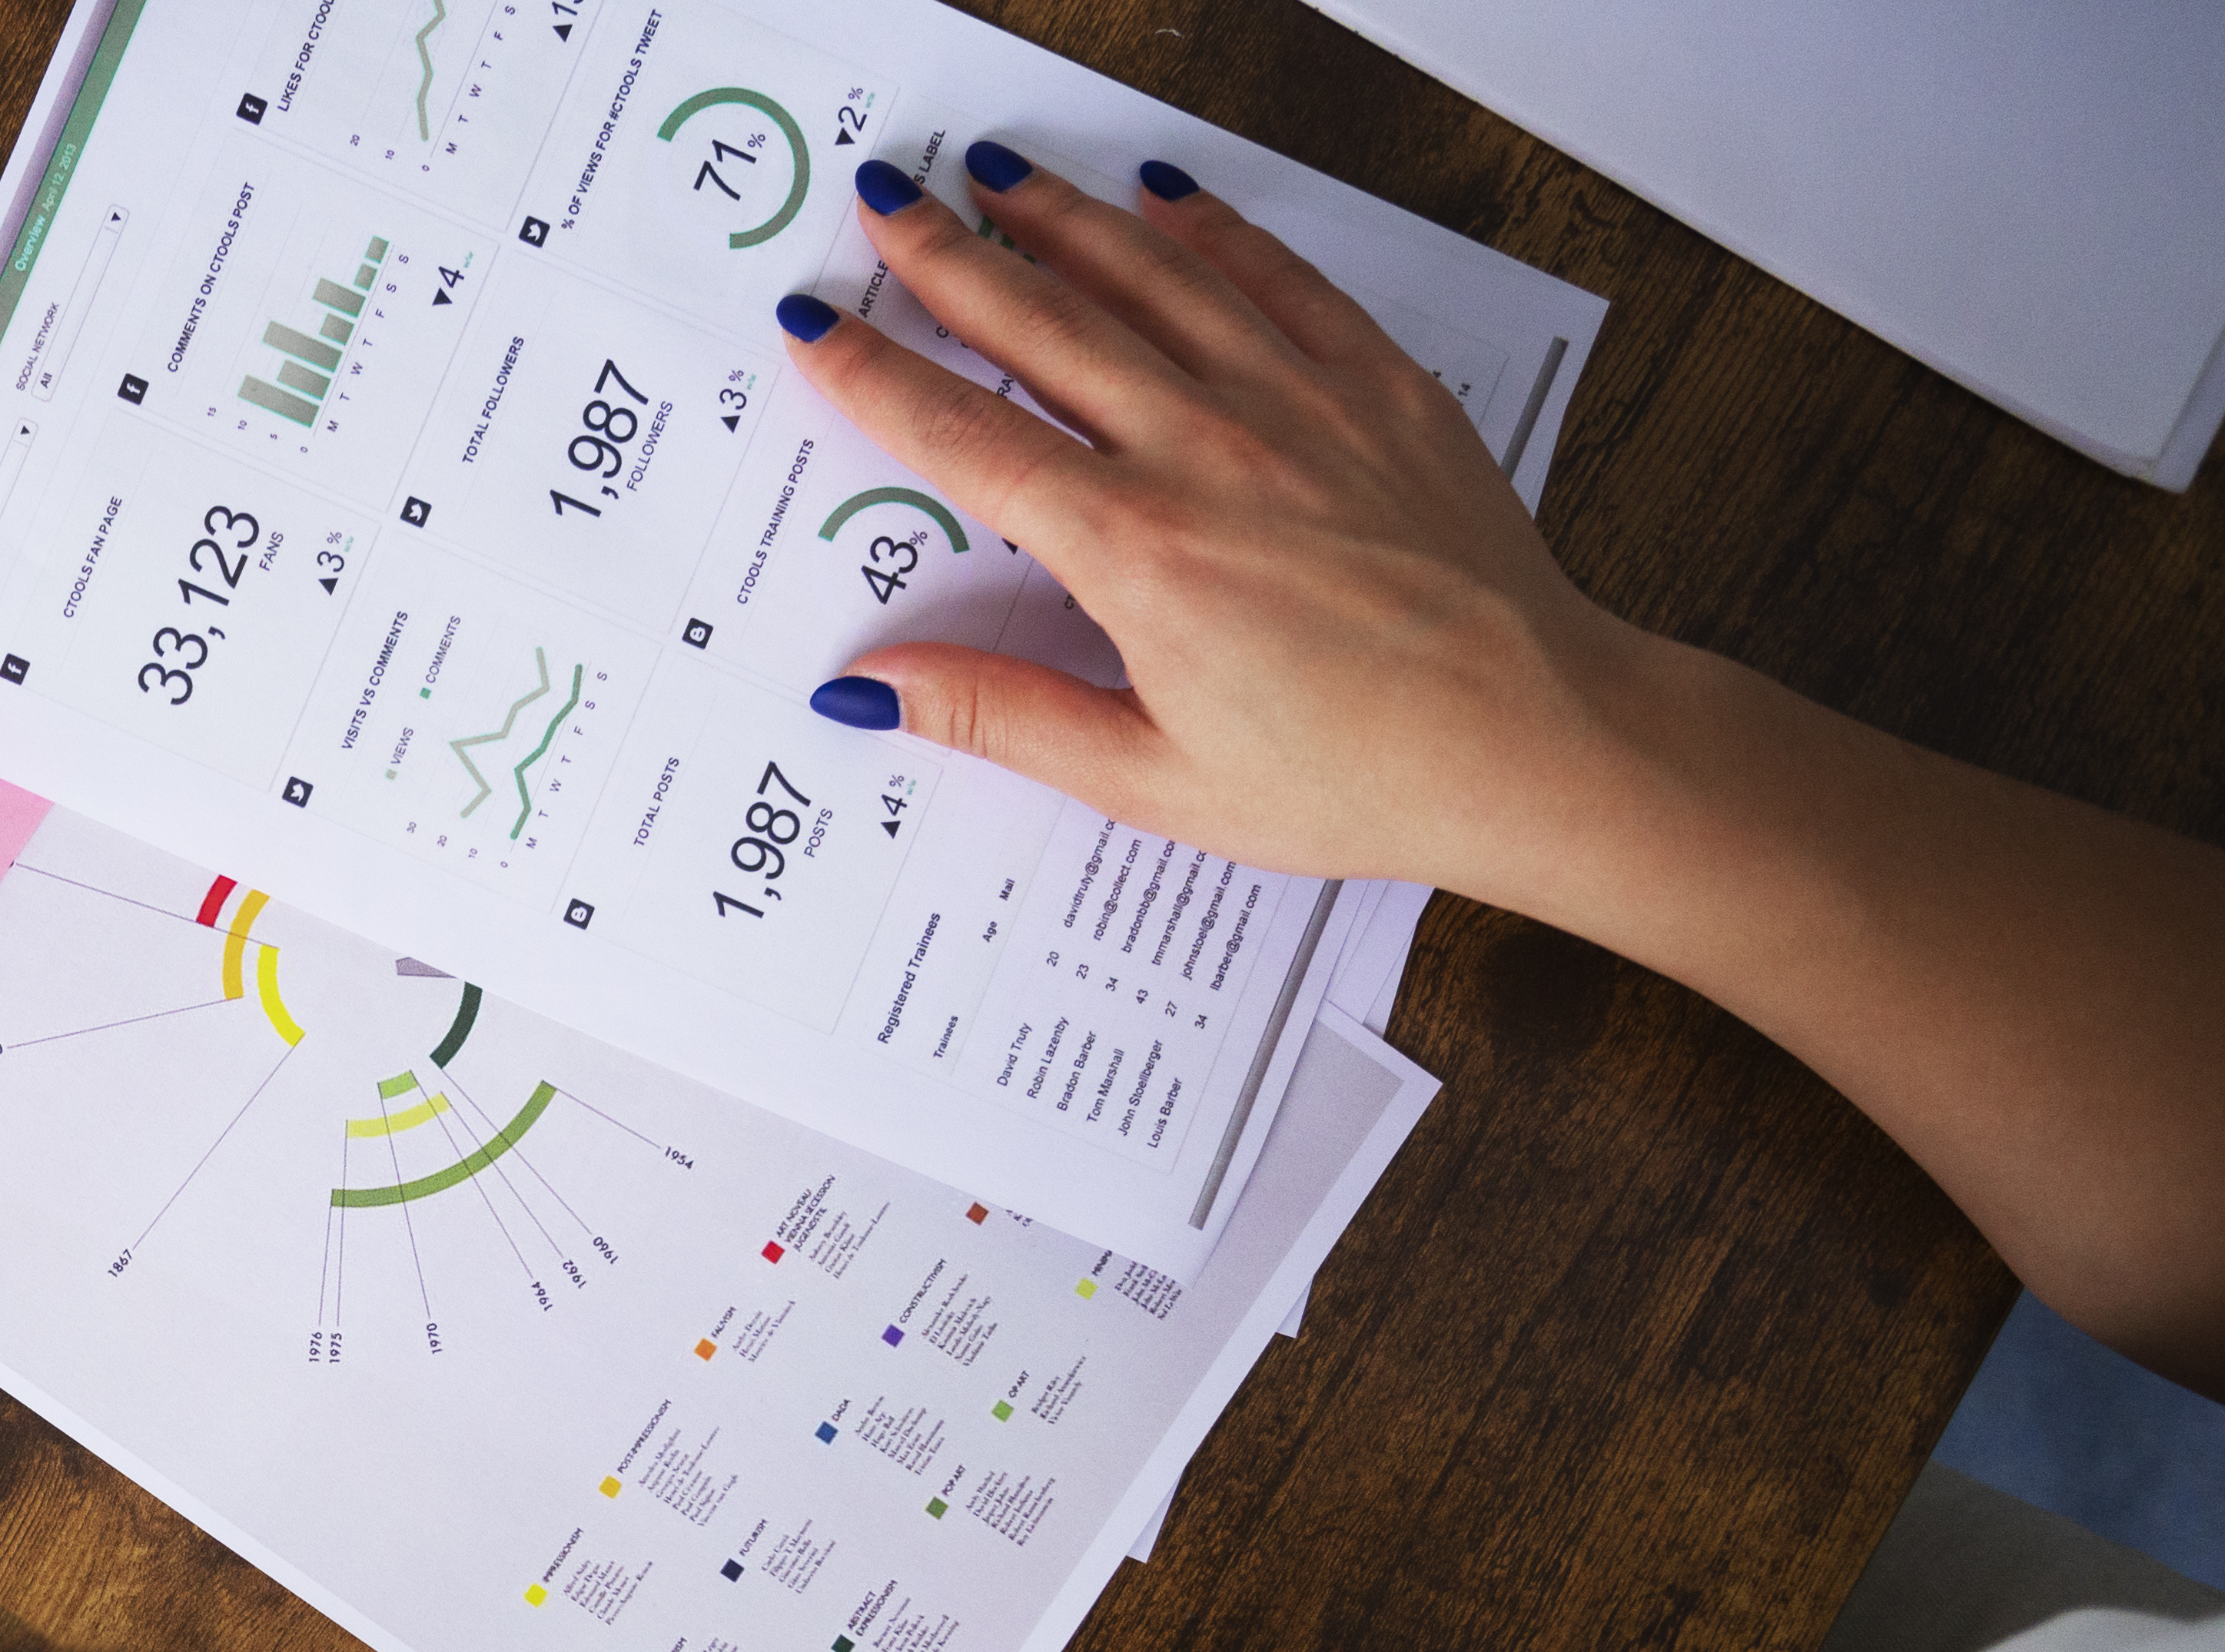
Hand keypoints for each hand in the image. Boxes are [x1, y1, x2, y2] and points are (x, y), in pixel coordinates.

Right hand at [783, 147, 1644, 914]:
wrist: (1534, 742)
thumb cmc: (1352, 778)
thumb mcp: (1150, 778)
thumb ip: (1001, 716)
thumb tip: (868, 691)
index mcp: (1136, 555)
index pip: (969, 443)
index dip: (878, 378)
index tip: (816, 326)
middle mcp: (1208, 455)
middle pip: (1046, 327)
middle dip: (950, 258)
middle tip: (884, 203)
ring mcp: (1300, 407)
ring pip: (1152, 279)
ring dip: (1063, 218)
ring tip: (995, 174)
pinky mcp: (1380, 389)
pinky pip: (1278, 280)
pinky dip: (1212, 231)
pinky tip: (1162, 198)